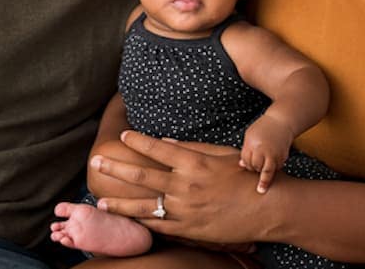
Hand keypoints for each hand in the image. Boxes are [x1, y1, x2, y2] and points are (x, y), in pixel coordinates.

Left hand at [91, 131, 273, 244]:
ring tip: (101, 202)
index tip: (122, 136)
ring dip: (120, 204)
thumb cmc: (247, 176)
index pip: (157, 148)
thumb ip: (192, 148)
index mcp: (193, 162)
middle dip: (116, 169)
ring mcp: (186, 210)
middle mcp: (185, 185)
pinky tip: (130, 221)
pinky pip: (161, 227)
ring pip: (145, 206)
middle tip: (96, 162)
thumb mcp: (221, 154)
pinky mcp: (190, 230)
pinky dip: (143, 223)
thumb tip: (167, 143)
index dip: (137, 141)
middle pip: (142, 176)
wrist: (268, 207)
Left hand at [241, 112, 291, 192]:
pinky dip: (272, 167)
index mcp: (254, 144)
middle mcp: (265, 150)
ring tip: (262, 167)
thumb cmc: (263, 127)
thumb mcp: (250, 135)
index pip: (246, 160)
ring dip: (263, 171)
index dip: (245, 162)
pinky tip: (270, 161)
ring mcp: (276, 154)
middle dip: (254, 167)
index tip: (247, 161)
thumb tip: (242, 165)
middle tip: (254, 164)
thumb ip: (246, 150)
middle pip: (256, 167)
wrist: (281, 121)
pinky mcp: (283, 157)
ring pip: (268, 172)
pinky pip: (276, 168)